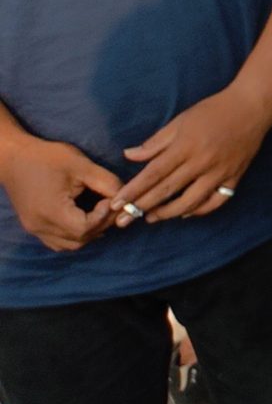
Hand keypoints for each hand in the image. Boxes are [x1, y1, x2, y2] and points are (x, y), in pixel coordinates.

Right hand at [0, 131, 125, 251]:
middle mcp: (41, 227)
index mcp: (51, 212)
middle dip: (101, 224)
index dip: (104, 216)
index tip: (112, 198)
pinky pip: (58, 241)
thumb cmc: (48, 158)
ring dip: (89, 232)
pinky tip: (86, 219)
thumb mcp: (81, 166)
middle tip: (114, 205)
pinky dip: (75, 235)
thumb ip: (106, 182)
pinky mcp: (33, 227)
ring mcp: (35, 230)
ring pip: (69, 244)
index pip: (85, 227)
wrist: (14, 158)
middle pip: (79, 239)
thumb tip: (126, 195)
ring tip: (102, 212)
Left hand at [118, 83, 271, 221]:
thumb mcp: (181, 121)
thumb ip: (155, 142)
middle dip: (142, 207)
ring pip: (190, 202)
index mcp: (186, 146)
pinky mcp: (235, 177)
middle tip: (123, 221)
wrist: (252, 106)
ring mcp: (220, 172)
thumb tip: (129, 155)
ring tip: (151, 218)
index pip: (153, 174)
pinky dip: (200, 211)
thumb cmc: (213, 110)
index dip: (133, 191)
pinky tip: (185, 213)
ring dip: (168, 213)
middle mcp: (202, 162)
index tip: (116, 204)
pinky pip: (216, 201)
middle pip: (167, 190)